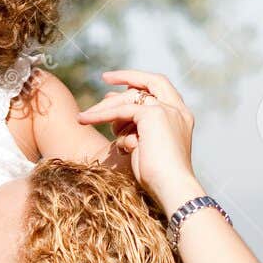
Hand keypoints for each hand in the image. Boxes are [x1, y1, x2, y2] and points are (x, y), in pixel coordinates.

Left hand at [76, 70, 198, 206]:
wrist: (171, 187)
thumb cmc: (156, 176)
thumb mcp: (142, 145)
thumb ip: (133, 126)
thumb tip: (113, 106)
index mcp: (180, 117)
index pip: (161, 90)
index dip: (141, 83)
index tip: (119, 86)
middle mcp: (177, 110)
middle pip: (152, 81)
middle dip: (128, 76)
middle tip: (105, 77)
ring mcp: (167, 110)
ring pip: (130, 98)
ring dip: (104, 107)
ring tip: (83, 118)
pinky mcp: (153, 115)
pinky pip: (120, 110)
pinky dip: (100, 115)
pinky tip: (83, 120)